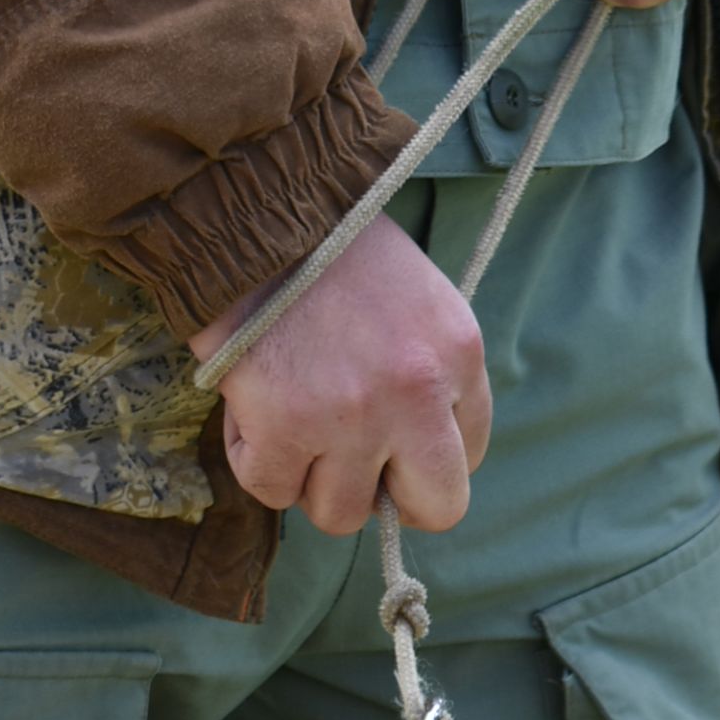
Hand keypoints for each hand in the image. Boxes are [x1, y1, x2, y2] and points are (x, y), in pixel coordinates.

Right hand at [190, 217, 491, 536]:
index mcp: (459, 354)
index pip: (468, 457)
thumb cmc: (330, 248)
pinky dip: (255, 459)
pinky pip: (273, 491)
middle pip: (436, 509)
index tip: (388, 436)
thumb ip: (430, 374)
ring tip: (292, 416)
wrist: (252, 205)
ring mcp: (352, 417)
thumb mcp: (416, 300)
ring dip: (311, 478)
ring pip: (342, 513)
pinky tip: (254, 410)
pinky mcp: (285, 429)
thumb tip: (412, 462)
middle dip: (392, 498)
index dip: (421, 455)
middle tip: (352, 465)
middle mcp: (417, 393)